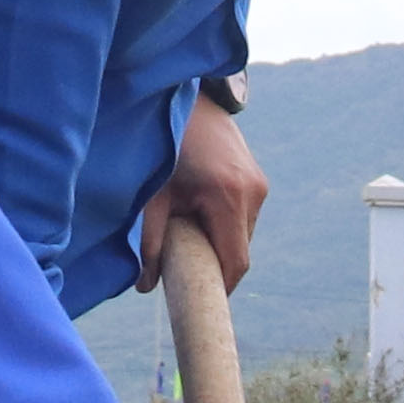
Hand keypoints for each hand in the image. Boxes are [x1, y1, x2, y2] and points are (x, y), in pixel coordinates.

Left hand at [153, 100, 266, 291]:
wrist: (190, 101)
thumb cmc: (165, 146)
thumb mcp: (152, 196)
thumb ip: (148, 242)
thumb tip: (145, 286)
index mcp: (227, 198)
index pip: (235, 262)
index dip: (221, 287)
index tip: (202, 301)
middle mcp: (252, 193)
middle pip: (240, 250)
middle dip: (215, 264)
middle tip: (185, 269)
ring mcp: (258, 185)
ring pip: (243, 234)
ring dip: (220, 242)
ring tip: (189, 236)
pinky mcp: (257, 179)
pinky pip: (244, 216)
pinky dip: (224, 224)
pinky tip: (199, 215)